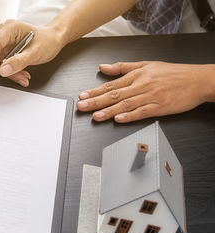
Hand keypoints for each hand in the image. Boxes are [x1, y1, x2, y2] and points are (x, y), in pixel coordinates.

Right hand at [0, 20, 66, 89]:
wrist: (53, 40)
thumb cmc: (47, 40)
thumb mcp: (36, 52)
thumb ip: (19, 61)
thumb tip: (3, 70)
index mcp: (10, 28)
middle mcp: (4, 34)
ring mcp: (4, 44)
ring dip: (9, 73)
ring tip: (23, 77)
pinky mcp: (6, 52)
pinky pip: (4, 65)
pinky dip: (12, 73)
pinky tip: (22, 75)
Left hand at [77, 61, 214, 122]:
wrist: (198, 80)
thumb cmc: (174, 73)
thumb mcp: (146, 64)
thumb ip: (122, 67)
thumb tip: (103, 67)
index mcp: (137, 76)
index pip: (111, 85)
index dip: (95, 91)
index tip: (83, 96)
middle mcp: (141, 86)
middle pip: (114, 95)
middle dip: (96, 101)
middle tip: (82, 107)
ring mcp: (150, 97)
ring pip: (125, 104)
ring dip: (108, 111)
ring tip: (95, 116)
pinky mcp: (160, 107)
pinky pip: (143, 112)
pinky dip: (130, 116)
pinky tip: (119, 119)